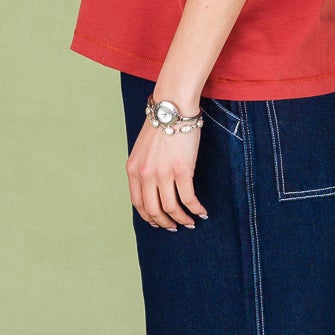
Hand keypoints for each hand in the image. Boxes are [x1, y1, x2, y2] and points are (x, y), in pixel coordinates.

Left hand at [127, 114, 209, 229]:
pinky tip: (201, 211)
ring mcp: (163, 173)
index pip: (138, 203)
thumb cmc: (161, 124)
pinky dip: (195, 208)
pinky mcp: (182, 170)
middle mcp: (145, 174)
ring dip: (182, 219)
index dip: (148, 217)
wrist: (173, 107)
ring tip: (190, 222)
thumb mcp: (142, 148)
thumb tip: (152, 185)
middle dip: (164, 222)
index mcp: (133, 170)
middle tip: (174, 227)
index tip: (157, 222)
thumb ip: (143, 167)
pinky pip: (188, 198)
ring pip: (171, 208)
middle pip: (153, 210)